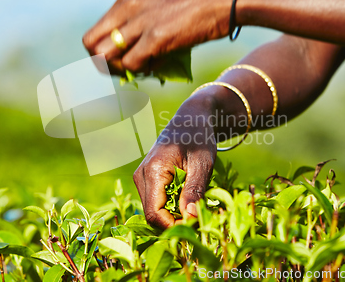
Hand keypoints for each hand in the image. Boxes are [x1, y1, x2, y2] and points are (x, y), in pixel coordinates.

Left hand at [83, 0, 237, 74]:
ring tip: (143, 69)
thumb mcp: (157, 10)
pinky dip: (142, 72)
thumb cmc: (195, 7)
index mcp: (125, 1)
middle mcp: (127, 9)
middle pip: (93, 48)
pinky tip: (158, 67)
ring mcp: (141, 22)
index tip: (117, 64)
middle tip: (126, 72)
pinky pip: (132, 64)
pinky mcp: (157, 37)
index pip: (92, 35)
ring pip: (108, 58)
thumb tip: (127, 62)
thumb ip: (138, 29)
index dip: (99, 55)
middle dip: (105, 66)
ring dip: (122, 71)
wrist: (223, 0)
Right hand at [133, 95, 216, 227]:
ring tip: (193, 201)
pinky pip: (155, 201)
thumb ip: (194, 191)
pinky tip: (186, 194)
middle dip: (175, 221)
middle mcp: (141, 175)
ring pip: (153, 210)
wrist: (191, 118)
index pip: (155, 214)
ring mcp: (141, 177)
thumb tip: (189, 218)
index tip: (196, 222)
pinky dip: (171, 204)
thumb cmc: (199, 137)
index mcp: (153, 171)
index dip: (174, 225)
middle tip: (198, 214)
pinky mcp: (146, 178)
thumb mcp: (202, 164)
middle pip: (152, 215)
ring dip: (173, 213)